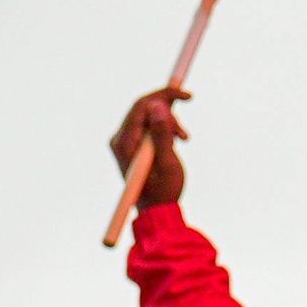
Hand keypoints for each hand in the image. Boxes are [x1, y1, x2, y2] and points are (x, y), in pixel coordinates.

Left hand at [109, 85, 190, 207]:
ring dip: (170, 123)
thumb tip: (158, 106)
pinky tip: (176, 141)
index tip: (187, 96)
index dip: (165, 95)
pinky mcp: (131, 144)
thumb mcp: (167, 164)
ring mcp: (124, 141)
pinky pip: (149, 125)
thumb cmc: (163, 192)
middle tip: (185, 131)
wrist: (157, 211)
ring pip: (149, 116)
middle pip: (144, 108)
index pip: (142, 106)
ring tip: (184, 140)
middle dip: (169, 112)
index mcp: (125, 143)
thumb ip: (162, 134)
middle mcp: (119, 139)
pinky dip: (165, 129)